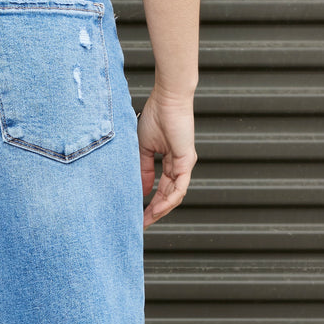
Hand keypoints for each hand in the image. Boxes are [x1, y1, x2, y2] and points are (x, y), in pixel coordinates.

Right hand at [136, 90, 197, 228]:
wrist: (167, 99)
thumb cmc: (156, 116)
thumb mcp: (143, 148)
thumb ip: (143, 170)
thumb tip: (143, 191)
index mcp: (170, 161)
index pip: (162, 189)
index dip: (150, 204)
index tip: (137, 215)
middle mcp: (179, 165)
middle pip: (169, 196)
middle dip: (155, 212)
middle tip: (141, 224)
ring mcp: (184, 164)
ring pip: (175, 196)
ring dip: (161, 210)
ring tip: (147, 220)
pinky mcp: (186, 161)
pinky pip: (179, 188)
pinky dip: (168, 200)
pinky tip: (158, 209)